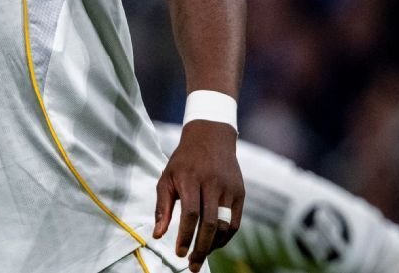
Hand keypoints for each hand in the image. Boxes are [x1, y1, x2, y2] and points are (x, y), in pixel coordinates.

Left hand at [153, 121, 243, 272]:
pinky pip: (235, 222)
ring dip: (213, 245)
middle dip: (201, 248)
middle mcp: (213, 184)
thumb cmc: (183, 161)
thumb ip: (162, 207)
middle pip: (210, 223)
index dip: (185, 236)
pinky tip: (213, 245)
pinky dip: (225, 237)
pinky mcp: (240, 193)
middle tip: (193, 265)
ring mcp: (230, 189)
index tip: (179, 253)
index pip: (190, 213)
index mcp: (191, 179)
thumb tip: (157, 235)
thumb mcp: (166, 178)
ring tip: (201, 256)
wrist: (211, 138)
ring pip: (225, 225)